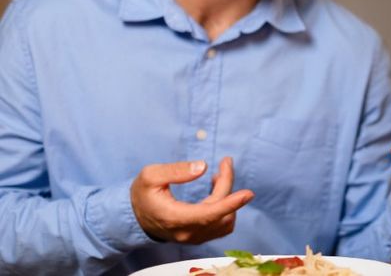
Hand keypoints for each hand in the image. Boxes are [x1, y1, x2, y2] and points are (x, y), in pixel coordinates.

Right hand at [130, 157, 253, 243]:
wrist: (134, 217)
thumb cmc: (142, 194)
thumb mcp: (151, 176)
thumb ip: (176, 171)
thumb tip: (203, 167)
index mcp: (174, 218)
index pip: (209, 215)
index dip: (231, 204)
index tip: (248, 193)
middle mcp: (186, 232)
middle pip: (220, 212)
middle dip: (227, 184)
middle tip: (226, 162)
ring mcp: (193, 237)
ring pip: (225, 220)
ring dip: (228, 196)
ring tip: (218, 175)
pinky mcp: (198, 236)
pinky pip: (221, 225)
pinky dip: (226, 207)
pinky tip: (216, 189)